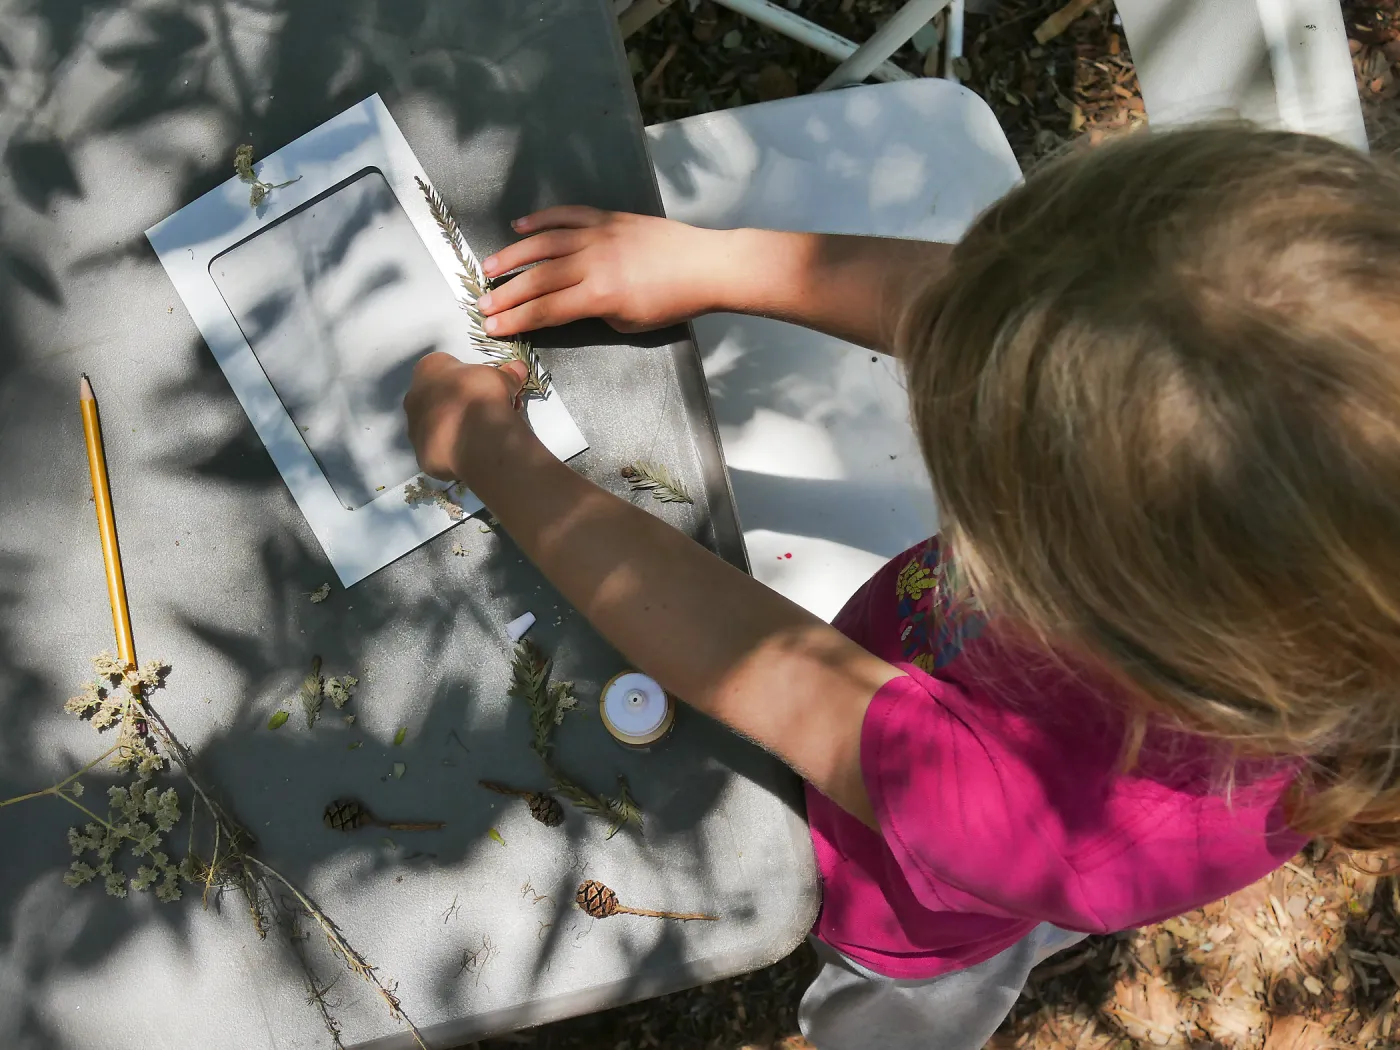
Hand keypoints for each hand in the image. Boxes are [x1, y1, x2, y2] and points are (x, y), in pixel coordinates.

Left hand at [403, 353, 527, 480]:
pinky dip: (455, 450)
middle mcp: (413, 397)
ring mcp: (415, 429)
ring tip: (484, 434)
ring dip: (458, 427)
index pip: (445, 367)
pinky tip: (473, 451)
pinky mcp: (422, 455)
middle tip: (488, 411)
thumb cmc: (481, 396)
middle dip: (462, 403)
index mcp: (428, 369)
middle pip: (440, 397)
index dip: (469, 377)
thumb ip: (508, 374)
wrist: (474, 437)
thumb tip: (518, 370)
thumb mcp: (501, 377)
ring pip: (439, 425)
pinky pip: (441, 450)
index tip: (487, 388)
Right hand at [477, 207, 731, 335]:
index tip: (492, 327)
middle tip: (481, 304)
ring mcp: (598, 235)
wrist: (707, 265)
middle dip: (506, 294)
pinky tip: (519, 225)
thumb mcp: (630, 323)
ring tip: (489, 267)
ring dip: (513, 255)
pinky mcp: (608, 218)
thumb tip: (571, 304)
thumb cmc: (673, 302)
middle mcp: (592, 262)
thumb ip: (595, 313)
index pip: (546, 310)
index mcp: (598, 295)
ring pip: (544, 242)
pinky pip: (568, 214)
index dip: (515, 320)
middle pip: (537, 279)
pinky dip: (542, 218)